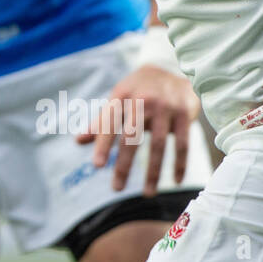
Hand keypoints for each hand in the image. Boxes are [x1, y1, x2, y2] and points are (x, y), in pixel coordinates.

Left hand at [77, 64, 199, 196]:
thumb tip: (78, 142)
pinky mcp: (184, 114)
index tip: (97, 165)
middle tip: (116, 188)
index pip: (110, 123)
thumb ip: (101, 122)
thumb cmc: (137, 89)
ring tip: (147, 193)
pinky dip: (179, 164)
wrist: (170, 69)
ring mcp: (165, 108)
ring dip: (152, 171)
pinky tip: (175, 181)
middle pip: (132, 137)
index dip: (103, 144)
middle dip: (124, 164)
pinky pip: (182, 143)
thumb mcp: (117, 99)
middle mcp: (142, 101)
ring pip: (158, 144)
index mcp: (121, 97)